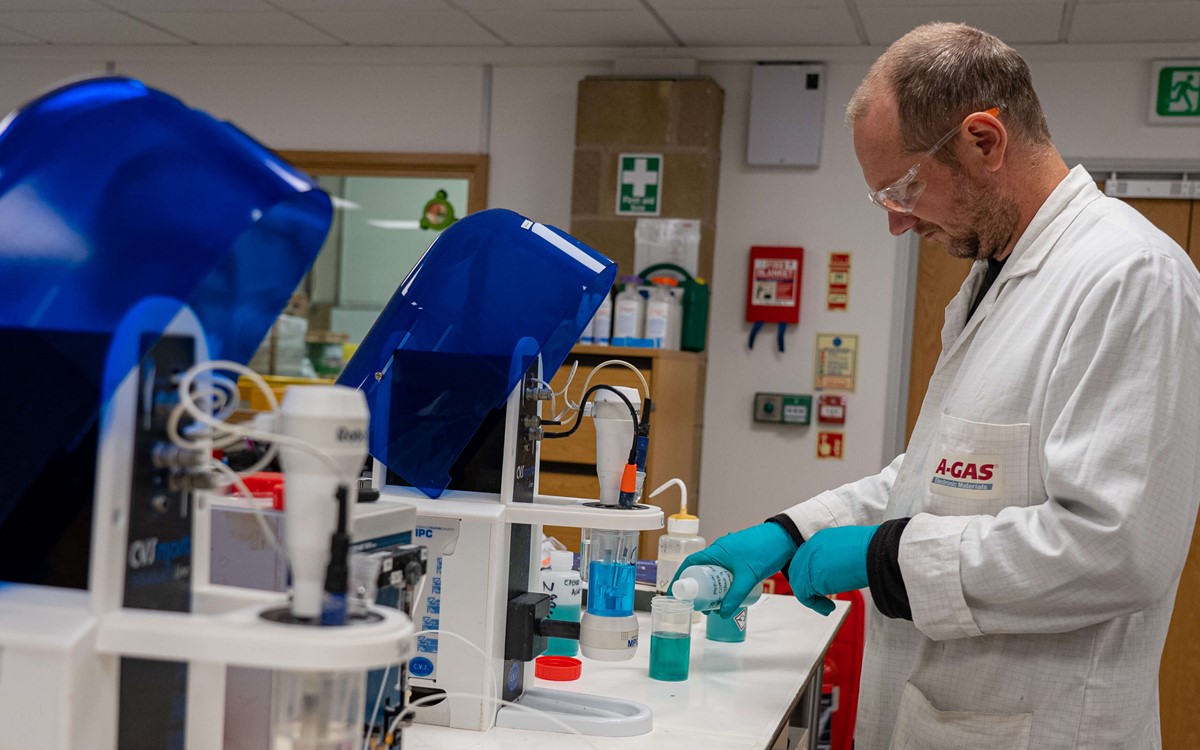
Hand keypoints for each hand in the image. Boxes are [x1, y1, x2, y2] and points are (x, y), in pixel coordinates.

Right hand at [670, 522, 797, 617]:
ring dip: (711, 588)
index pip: (690, 563)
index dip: (681, 577)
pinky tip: (727, 595)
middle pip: (701, 570)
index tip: (676, 592)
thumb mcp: (747, 577)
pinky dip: (722, 583)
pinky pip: (724, 572)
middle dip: (698, 588)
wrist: (786, 539)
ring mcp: (730, 554)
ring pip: (713, 572)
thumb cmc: (764, 551)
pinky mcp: (739, 558)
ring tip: (713, 605)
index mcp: (715, 551)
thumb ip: (734, 597)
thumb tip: (722, 614)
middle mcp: (719, 551)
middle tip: (698, 605)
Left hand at [787, 525, 877, 615]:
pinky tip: (828, 608)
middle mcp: (811, 548)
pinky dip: (815, 605)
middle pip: (798, 569)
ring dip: (812, 598)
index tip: (820, 585)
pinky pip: (803, 595)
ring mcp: (808, 562)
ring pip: (799, 583)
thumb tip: (837, 570)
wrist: (876, 552)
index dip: (812, 573)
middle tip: (820, 597)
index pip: (807, 557)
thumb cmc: (872, 550)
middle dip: (807, 585)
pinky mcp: (811, 577)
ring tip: (827, 606)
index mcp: (820, 538)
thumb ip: (837, 557)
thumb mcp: (850, 549)